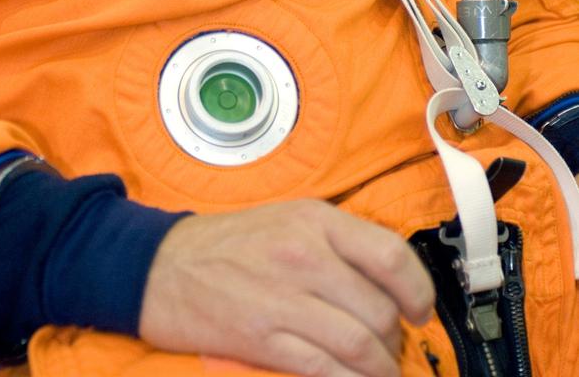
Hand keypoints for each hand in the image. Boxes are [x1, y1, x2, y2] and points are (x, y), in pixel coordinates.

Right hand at [139, 200, 433, 376]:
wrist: (162, 266)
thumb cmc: (228, 243)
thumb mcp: (286, 219)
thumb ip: (337, 243)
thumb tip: (388, 282)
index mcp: (314, 220)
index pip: (391, 255)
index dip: (417, 291)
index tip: (419, 310)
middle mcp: (304, 254)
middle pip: (378, 308)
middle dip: (395, 339)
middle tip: (391, 347)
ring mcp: (283, 297)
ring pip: (359, 343)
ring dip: (379, 367)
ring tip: (377, 370)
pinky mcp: (263, 337)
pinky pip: (325, 368)